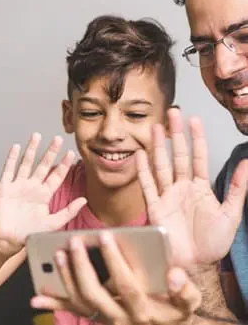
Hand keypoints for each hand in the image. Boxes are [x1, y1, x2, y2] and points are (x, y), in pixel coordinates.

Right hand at [0, 133, 86, 255]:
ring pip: (26, 163)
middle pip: (43, 165)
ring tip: (37, 136)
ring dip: (31, 150)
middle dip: (50, 152)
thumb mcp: (53, 224)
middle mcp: (32, 187)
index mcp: (44, 195)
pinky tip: (16, 148)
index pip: (56, 176)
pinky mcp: (4, 187)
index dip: (63, 165)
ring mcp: (18, 185)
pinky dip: (11, 158)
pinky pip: (8, 170)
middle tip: (57, 139)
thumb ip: (68, 212)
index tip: (71, 153)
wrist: (7, 240)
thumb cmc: (29, 233)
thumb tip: (84, 200)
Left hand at [30, 231, 201, 324]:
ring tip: (57, 254)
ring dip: (65, 279)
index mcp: (143, 310)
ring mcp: (104, 319)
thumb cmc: (173, 310)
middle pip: (95, 293)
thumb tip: (174, 274)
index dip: (114, 261)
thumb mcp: (186, 303)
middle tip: (73, 240)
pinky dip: (52, 304)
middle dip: (82, 266)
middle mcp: (120, 318)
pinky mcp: (94, 317)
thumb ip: (184, 290)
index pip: (126, 285)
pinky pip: (71, 311)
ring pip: (80, 301)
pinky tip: (35, 298)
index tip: (103, 236)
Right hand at [136, 108, 247, 267]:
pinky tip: (140, 155)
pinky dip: (142, 170)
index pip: (198, 157)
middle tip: (173, 113)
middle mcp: (182, 188)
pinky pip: (147, 185)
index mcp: (200, 188)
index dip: (197, 138)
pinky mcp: (154, 207)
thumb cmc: (212, 243)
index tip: (194, 120)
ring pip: (161, 165)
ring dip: (158, 146)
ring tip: (155, 128)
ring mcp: (167, 196)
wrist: (195, 265)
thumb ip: (236, 188)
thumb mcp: (231, 214)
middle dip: (176, 134)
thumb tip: (246, 162)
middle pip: (178, 155)